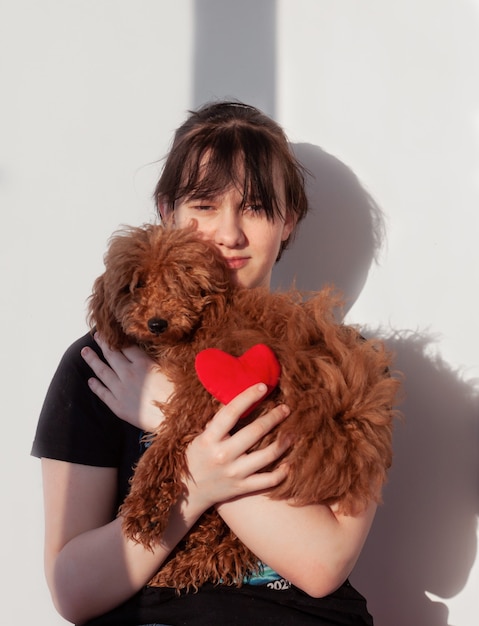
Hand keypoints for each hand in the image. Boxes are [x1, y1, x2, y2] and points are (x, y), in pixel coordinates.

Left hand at [81, 333, 173, 431]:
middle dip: (102, 343)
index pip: (126, 346)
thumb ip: (159, 358)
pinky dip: (96, 386)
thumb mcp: (172, 369)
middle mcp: (128, 374)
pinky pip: (103, 394)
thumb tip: (153, 348)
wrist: (175, 419)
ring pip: (102, 372)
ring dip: (92, 361)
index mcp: (143, 363)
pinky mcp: (118, 407)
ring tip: (84, 352)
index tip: (111, 331)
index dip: (117, 337)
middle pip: (112, 355)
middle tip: (96, 335)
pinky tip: (91, 381)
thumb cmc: (179, 394)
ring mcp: (121, 391)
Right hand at [185, 384, 290, 510]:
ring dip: (283, 442)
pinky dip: (282, 472)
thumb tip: (240, 398)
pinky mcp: (242, 488)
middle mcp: (223, 455)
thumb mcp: (201, 436)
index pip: (231, 412)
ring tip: (293, 433)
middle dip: (274, 417)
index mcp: (210, 438)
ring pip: (267, 455)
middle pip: (255, 431)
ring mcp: (234, 473)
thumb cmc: (196, 457)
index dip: (248, 397)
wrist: (188, 492)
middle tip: (286, 408)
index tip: (263, 387)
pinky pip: (268, 480)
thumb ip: (218, 421)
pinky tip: (289, 464)